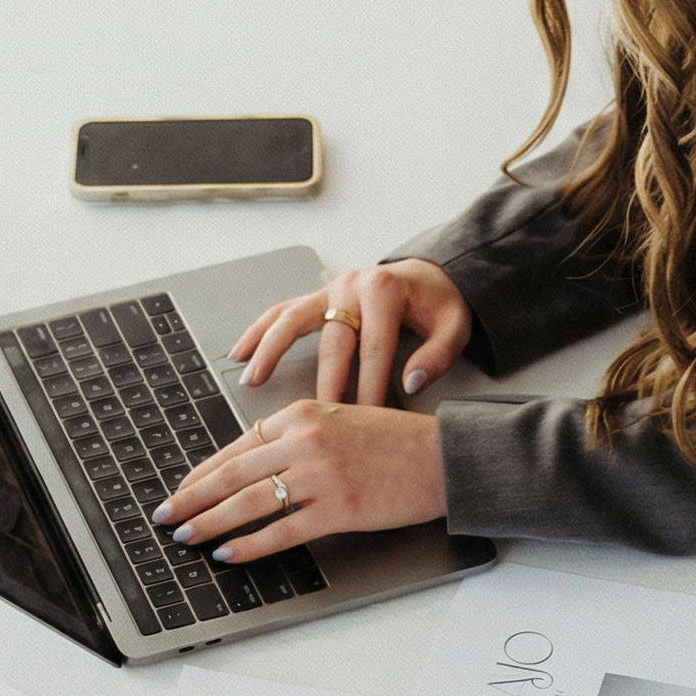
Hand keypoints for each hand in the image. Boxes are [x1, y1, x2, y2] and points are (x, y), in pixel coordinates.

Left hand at [152, 401, 445, 564]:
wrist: (441, 458)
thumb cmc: (394, 440)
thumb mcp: (339, 418)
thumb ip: (295, 435)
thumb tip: (249, 465)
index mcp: (302, 414)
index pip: (238, 446)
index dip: (203, 472)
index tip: (181, 488)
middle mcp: (307, 440)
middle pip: (233, 474)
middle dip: (192, 499)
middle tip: (166, 516)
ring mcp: (321, 476)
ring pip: (248, 504)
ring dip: (210, 523)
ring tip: (187, 536)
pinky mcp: (338, 509)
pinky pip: (281, 531)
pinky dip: (249, 545)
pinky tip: (228, 553)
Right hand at [232, 259, 471, 407]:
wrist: (430, 273)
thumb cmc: (439, 303)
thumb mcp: (455, 324)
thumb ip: (438, 354)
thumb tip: (411, 382)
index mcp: (385, 291)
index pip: (374, 349)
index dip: (370, 388)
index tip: (364, 420)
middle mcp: (352, 287)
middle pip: (332, 344)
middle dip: (325, 386)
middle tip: (313, 423)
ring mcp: (330, 290)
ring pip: (292, 319)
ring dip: (270, 350)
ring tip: (251, 379)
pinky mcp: (318, 297)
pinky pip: (282, 311)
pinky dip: (260, 331)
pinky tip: (241, 351)